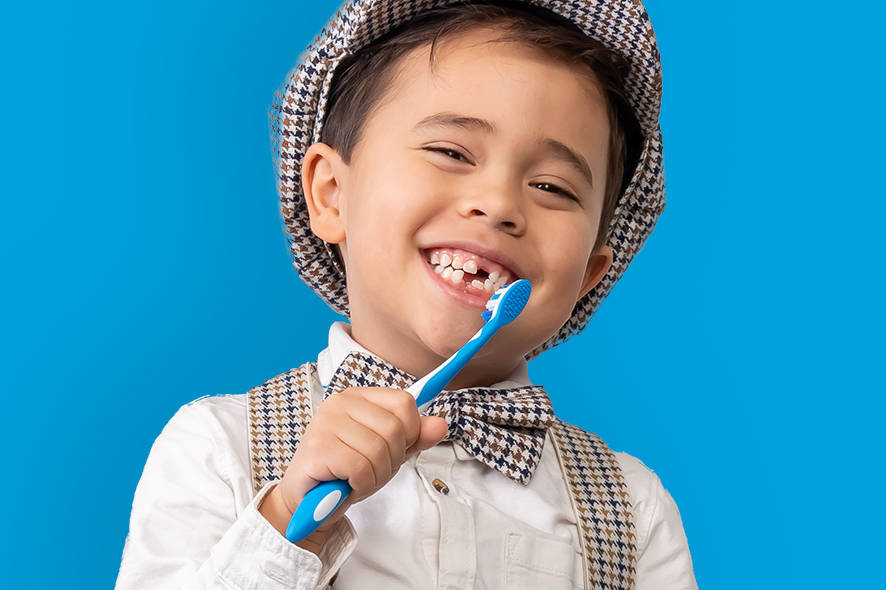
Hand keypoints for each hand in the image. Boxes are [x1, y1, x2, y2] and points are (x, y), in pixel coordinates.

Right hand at [258, 386, 447, 549]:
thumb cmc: (347, 471)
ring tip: (357, 479)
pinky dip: (362, 485)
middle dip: (391, 461)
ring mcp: (326, 423)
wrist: (308, 502)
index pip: (405, 403)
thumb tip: (440, 425)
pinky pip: (361, 468)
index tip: (392, 450)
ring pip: (379, 451)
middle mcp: (340, 403)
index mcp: (359, 397)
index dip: (408, 433)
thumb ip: (414, 438)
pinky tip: (348, 485)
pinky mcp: (317, 448)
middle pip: (394, 430)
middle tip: (370, 470)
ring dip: (376, 476)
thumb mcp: (388, 452)